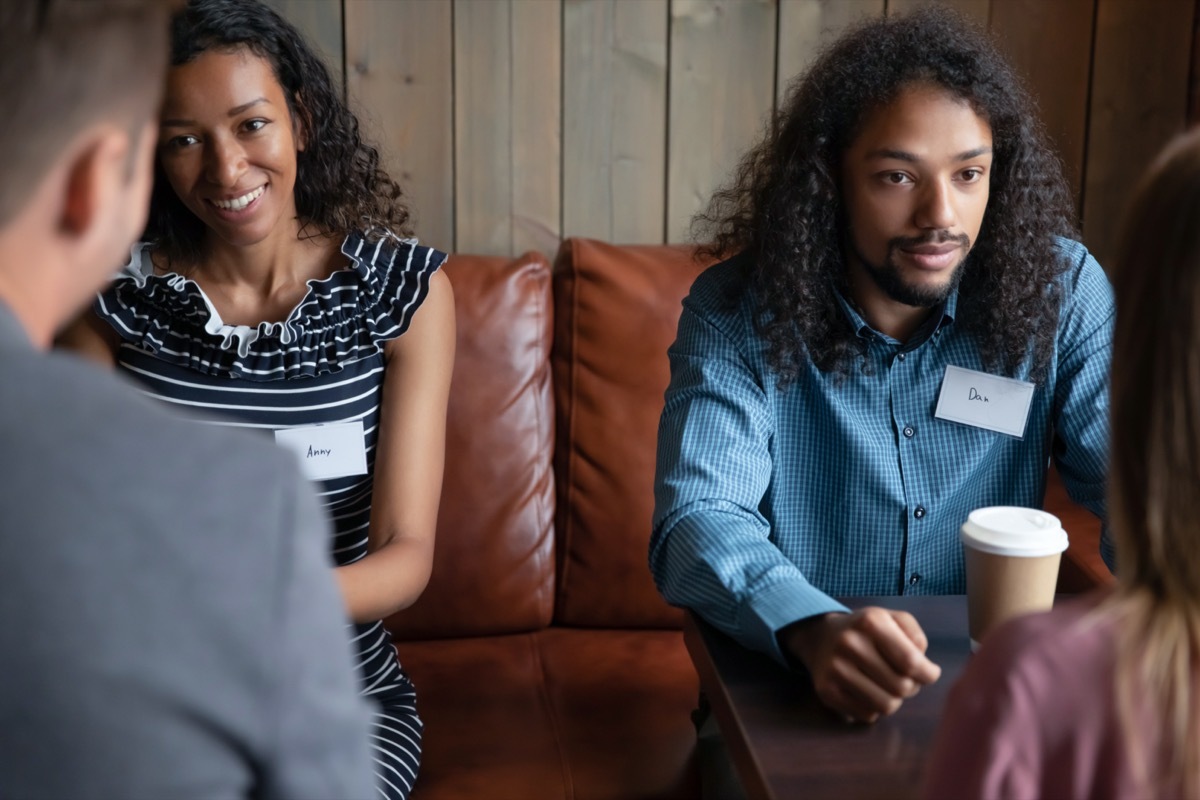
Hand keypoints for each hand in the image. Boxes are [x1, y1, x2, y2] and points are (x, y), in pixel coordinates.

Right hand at [779, 607, 941, 722]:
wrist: (821, 637)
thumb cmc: (867, 631)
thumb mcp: (892, 618)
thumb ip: (915, 635)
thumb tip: (923, 664)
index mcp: (871, 622)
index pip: (911, 662)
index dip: (928, 673)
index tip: (930, 673)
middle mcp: (850, 643)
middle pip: (901, 687)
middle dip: (911, 686)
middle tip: (905, 678)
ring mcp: (836, 668)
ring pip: (886, 706)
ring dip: (893, 699)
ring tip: (887, 686)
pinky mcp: (826, 690)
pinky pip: (868, 715)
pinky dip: (874, 708)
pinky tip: (867, 691)